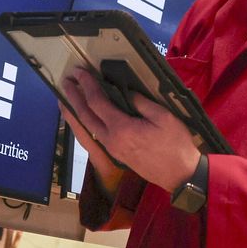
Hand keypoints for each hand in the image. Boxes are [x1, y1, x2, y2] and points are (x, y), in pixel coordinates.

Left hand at [60, 68, 199, 191]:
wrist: (181, 175)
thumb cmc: (175, 145)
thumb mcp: (163, 117)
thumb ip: (141, 102)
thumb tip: (127, 92)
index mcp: (121, 129)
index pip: (97, 102)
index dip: (87, 85)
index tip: (80, 72)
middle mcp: (111, 140)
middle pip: (84, 116)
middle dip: (73, 97)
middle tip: (66, 82)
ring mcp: (112, 149)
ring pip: (87, 128)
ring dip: (75, 111)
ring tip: (67, 98)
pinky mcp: (116, 154)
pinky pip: (94, 135)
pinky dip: (84, 123)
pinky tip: (84, 117)